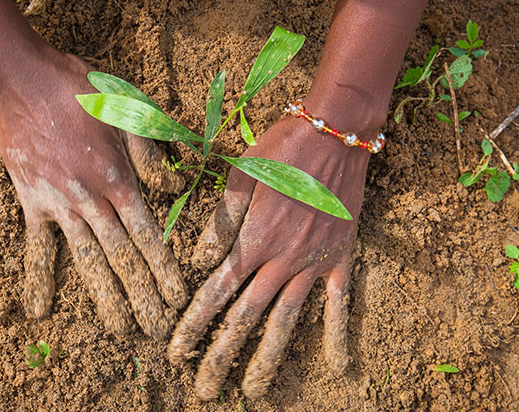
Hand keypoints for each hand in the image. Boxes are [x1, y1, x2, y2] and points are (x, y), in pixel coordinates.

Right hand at [0, 44, 187, 338]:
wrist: (19, 76)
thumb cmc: (78, 85)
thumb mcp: (129, 107)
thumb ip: (152, 151)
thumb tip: (174, 188)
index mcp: (119, 178)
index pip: (148, 234)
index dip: (164, 268)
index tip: (176, 297)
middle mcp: (91, 200)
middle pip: (122, 257)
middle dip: (142, 294)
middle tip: (155, 328)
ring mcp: (58, 204)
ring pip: (86, 259)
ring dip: (103, 297)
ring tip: (117, 329)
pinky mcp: (30, 201)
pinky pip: (36, 246)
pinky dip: (38, 278)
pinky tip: (39, 309)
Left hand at [168, 112, 370, 397]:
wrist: (335, 133)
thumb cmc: (283, 148)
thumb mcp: (241, 176)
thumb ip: (221, 221)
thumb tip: (199, 261)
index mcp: (253, 240)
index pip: (216, 292)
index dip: (194, 324)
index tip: (176, 352)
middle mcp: (282, 260)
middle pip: (247, 318)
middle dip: (222, 355)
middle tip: (205, 389)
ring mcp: (314, 263)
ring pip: (288, 320)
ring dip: (269, 359)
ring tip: (254, 391)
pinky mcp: (341, 258)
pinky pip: (340, 303)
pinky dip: (338, 334)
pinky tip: (338, 366)